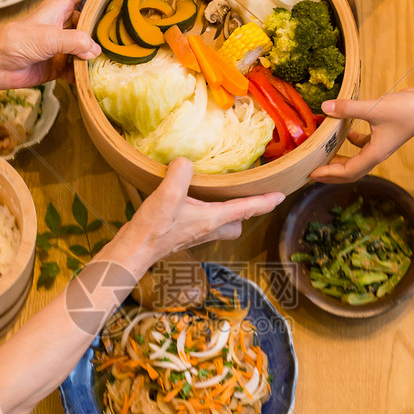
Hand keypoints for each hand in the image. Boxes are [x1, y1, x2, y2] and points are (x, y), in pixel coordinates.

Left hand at [0, 0, 112, 89]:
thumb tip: (95, 50)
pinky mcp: (60, 64)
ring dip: (97, 51)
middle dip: (106, 19)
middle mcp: (64, 24)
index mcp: (59, 8)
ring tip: (114, 54)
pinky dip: (84, 72)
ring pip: (88, 44)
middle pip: (91, 17)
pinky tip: (90, 76)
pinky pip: (79, 67)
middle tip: (127, 22)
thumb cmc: (15, 42)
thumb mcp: (47, 37)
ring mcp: (63, 45)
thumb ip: (73, 41)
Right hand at [125, 158, 284, 265]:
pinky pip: (201, 224)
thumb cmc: (154, 228)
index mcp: (212, 219)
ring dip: (222, 214)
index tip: (281, 196)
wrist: (133, 251)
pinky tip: (186, 202)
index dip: (265, 202)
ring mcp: (195, 234)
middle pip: (236, 224)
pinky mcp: (181, 235)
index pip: (246, 209)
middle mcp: (208, 229)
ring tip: (215, 195)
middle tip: (244, 197)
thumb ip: (181, 173)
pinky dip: (201, 213)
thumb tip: (184, 162)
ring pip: (219, 226)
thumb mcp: (168, 194)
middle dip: (243, 213)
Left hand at [309, 89, 413, 181]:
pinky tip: (344, 133)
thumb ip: (348, 108)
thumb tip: (325, 107)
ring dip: (340, 161)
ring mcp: (380, 146)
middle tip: (312, 173)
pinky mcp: (383, 136)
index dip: (328, 174)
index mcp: (374, 154)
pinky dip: (352, 143)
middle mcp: (376, 155)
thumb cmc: (407, 110)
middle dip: (331, 174)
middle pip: (350, 172)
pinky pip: (363, 145)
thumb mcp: (374, 108)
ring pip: (356, 160)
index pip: (347, 171)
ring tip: (323, 157)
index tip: (311, 174)